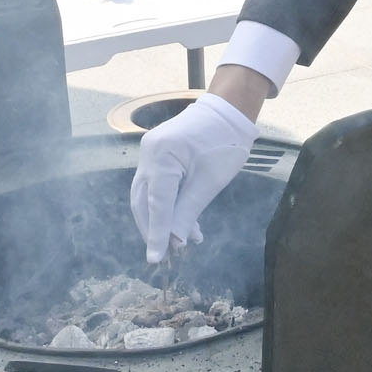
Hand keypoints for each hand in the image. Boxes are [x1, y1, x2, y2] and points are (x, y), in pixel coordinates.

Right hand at [130, 94, 256, 263]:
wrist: (227, 112)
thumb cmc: (224, 143)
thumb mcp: (210, 181)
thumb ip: (188, 211)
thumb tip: (174, 241)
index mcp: (162, 155)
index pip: (157, 204)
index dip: (157, 234)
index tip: (156, 260)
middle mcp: (149, 154)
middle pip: (143, 202)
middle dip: (155, 229)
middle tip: (170, 253)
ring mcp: (150, 154)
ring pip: (147, 196)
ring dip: (162, 220)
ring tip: (184, 241)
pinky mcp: (156, 156)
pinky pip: (155, 186)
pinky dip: (166, 205)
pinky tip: (183, 221)